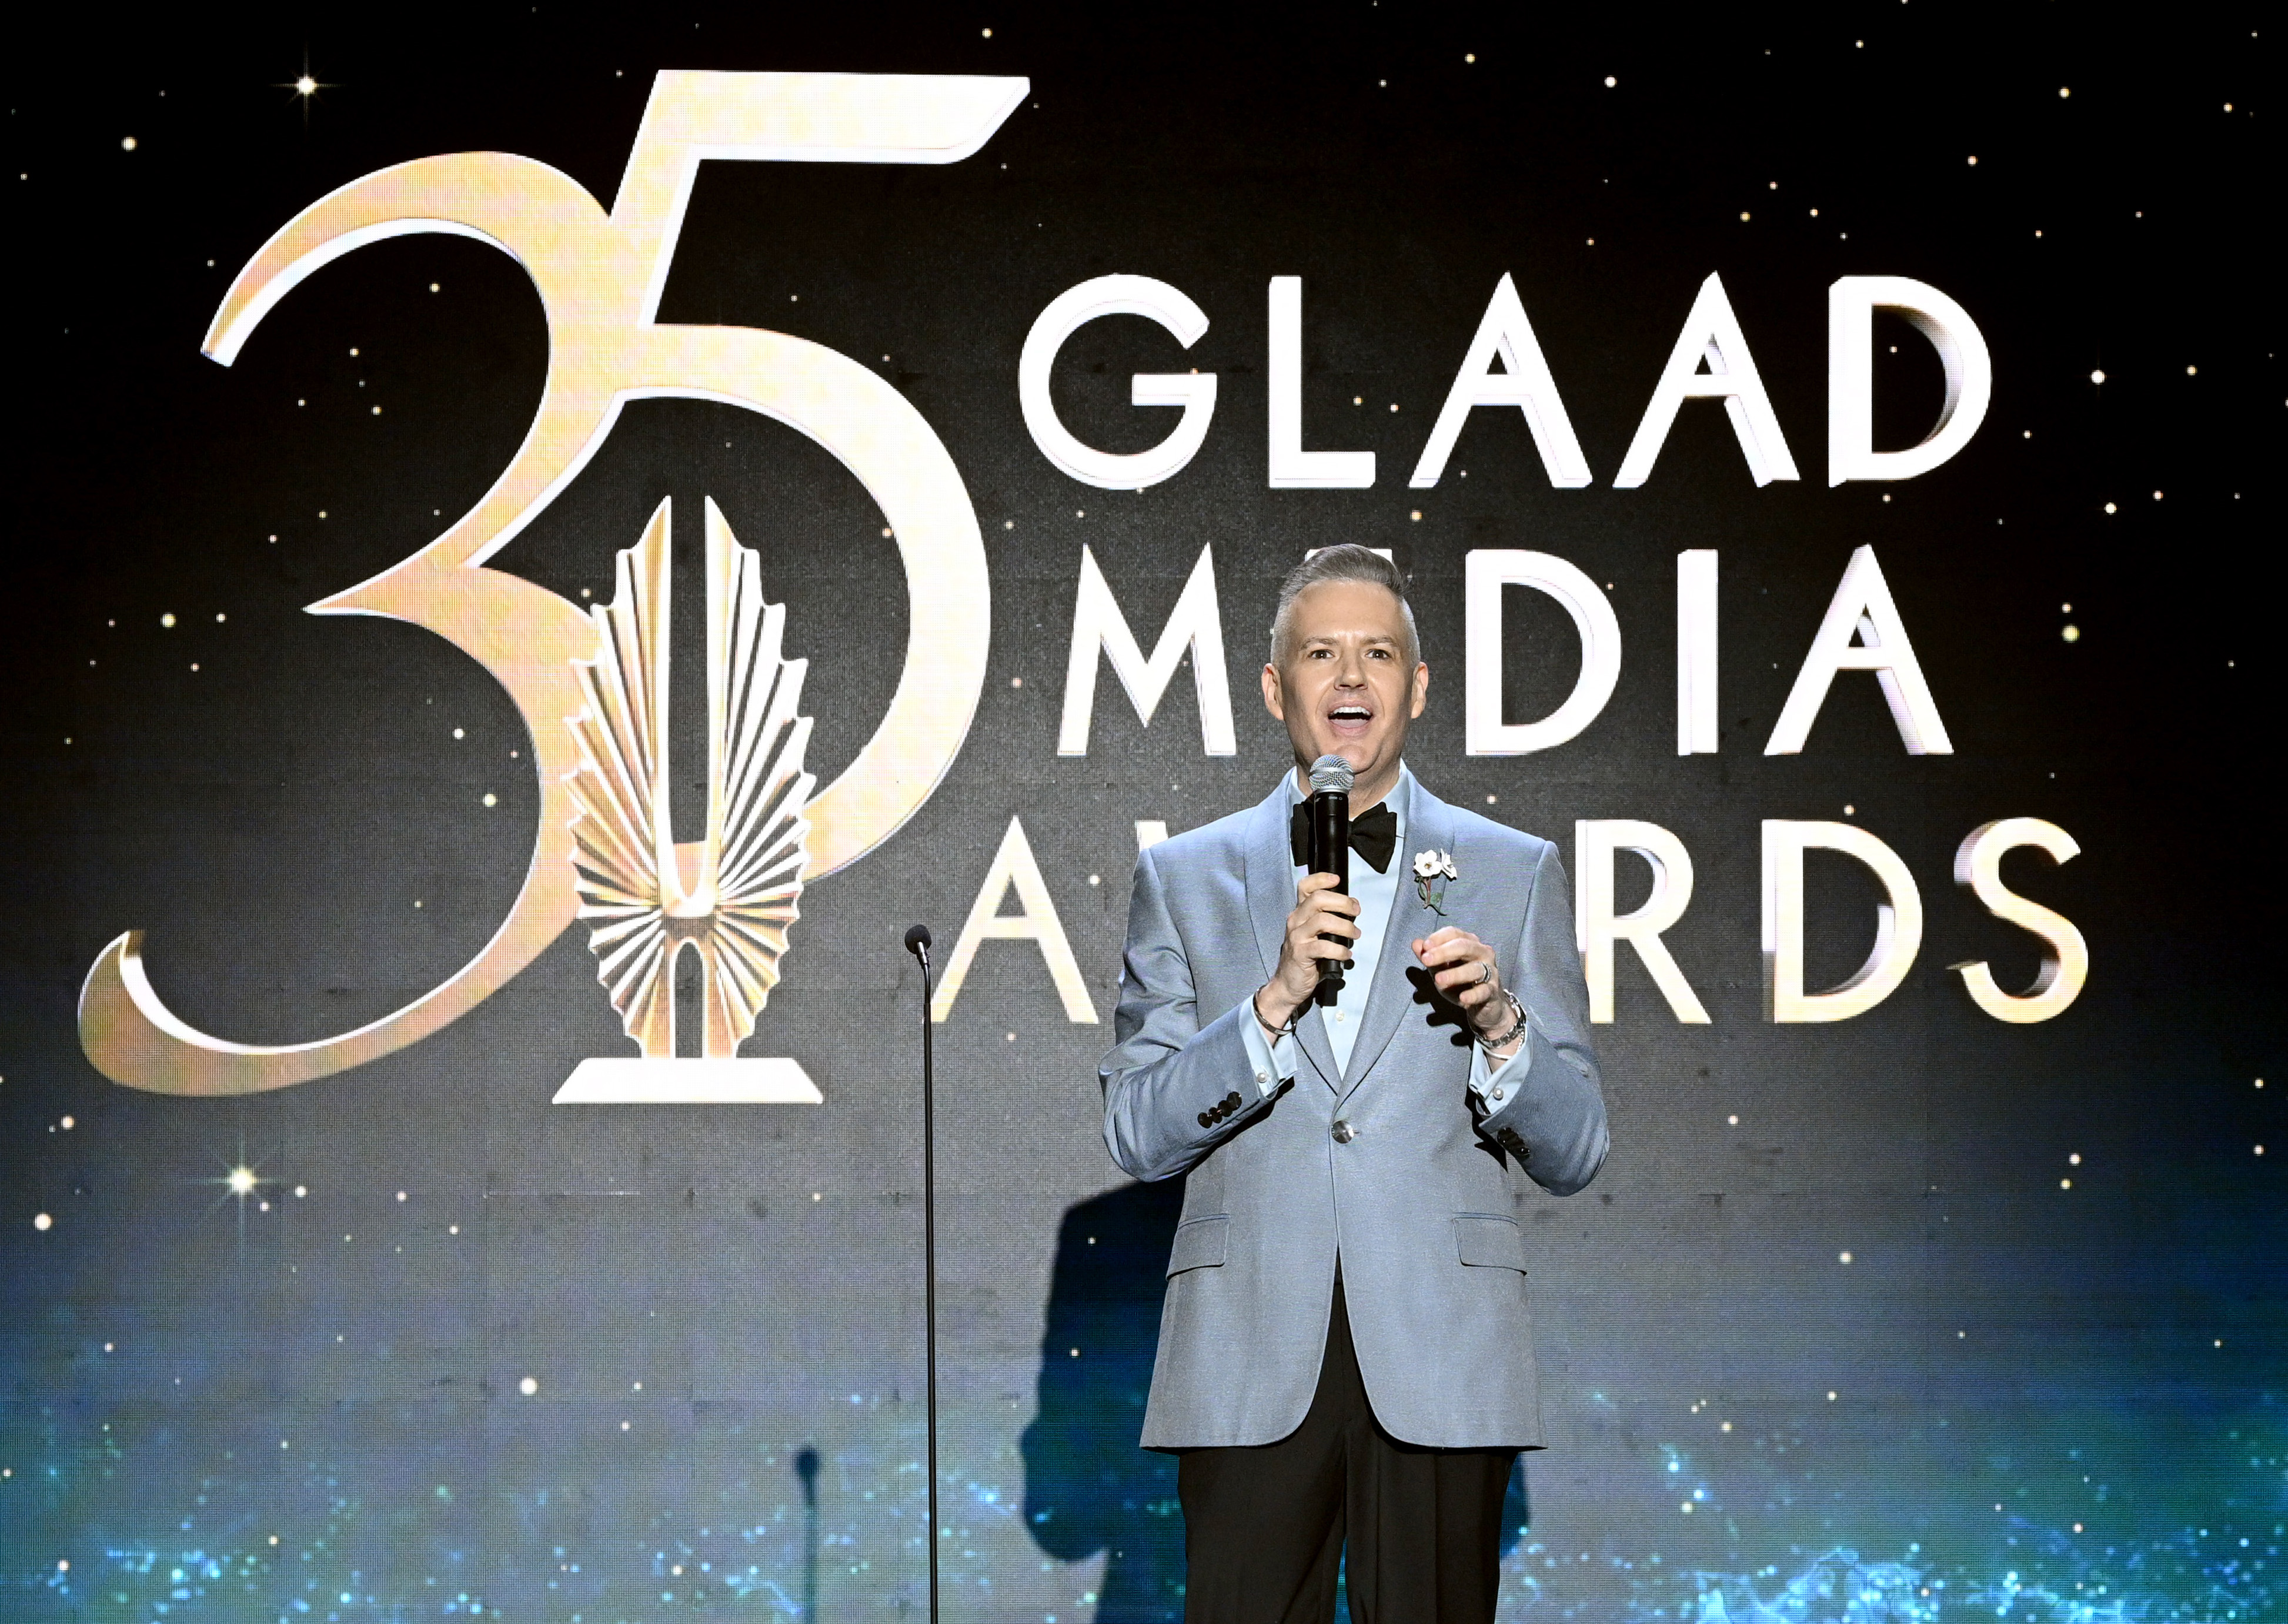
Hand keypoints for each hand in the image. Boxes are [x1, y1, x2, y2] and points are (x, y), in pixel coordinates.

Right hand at [1259, 872, 1360, 1027]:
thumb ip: (1326, 919)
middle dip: (1342, 902)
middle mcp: (1295, 920)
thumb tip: (1351, 908)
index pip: (1305, 887)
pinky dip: (1340, 949)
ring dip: (1345, 926)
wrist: (1288, 984)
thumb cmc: (1305, 957)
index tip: (1338, 880)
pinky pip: (1324, 947)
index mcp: (1299, 913)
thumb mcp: (1312, 933)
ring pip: (1323, 920)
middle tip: (1356, 911)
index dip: (1321, 879)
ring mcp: (1296, 937)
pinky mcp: (1301, 954)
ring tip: (1355, 934)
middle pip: (1318, 899)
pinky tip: (1346, 954)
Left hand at [1411, 926, 1510, 1039]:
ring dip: (1455, 974)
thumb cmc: (1461, 983)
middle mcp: (1482, 953)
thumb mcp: (1441, 970)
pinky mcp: (1492, 991)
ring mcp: (1490, 971)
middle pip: (1464, 946)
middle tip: (1426, 960)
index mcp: (1469, 943)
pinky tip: (1463, 997)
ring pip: (1474, 969)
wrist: (1483, 1005)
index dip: (1439, 938)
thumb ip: (1429, 958)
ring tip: (1438, 979)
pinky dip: (1473, 994)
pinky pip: (1484, 991)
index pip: (1454, 933)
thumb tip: (1416, 943)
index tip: (1425, 946)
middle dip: (1444, 952)